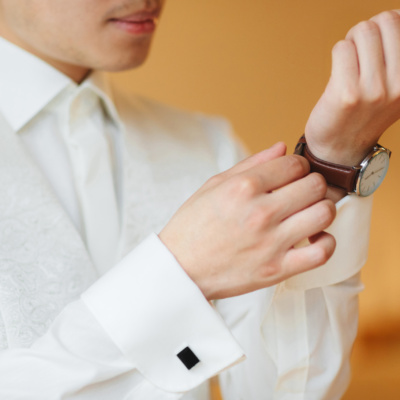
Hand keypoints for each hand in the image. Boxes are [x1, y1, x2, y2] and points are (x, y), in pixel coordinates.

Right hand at [159, 142, 335, 299]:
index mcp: (243, 187)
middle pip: (315, 185)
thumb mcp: (213, 185)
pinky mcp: (277, 269)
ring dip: (322, 209)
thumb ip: (250, 164)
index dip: (298, 166)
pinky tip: (314, 238)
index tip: (293, 174)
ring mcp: (271, 242)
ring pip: (324, 213)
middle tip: (302, 192)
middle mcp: (260, 212)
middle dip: (312, 184)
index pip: (294, 164)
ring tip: (309, 213)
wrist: (180, 267)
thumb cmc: (193, 225)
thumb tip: (282, 148)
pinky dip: (326, 242)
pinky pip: (321, 252)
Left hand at [305, 10, 399, 165]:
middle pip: (383, 21)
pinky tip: (339, 74)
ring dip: (351, 42)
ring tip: (349, 63)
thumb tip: (392, 16)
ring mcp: (375, 90)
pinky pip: (341, 48)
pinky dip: (338, 54)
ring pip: (362, 31)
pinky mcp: (348, 94)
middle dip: (366, 31)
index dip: (386, 26)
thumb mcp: (394, 88)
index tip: (377, 45)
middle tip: (359, 52)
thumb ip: (397, 57)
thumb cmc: (363, 114)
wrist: (340, 148)